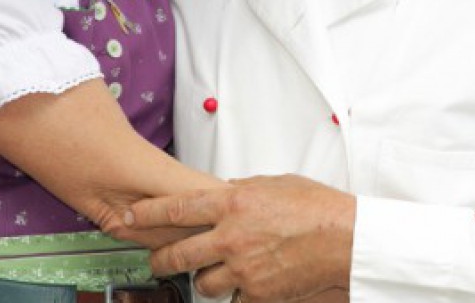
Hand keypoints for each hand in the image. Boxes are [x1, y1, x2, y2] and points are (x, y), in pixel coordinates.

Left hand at [122, 175, 354, 301]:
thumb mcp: (273, 183)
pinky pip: (235, 298)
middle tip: (154, 260)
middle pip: (178, 254)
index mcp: (232, 203)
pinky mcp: (258, 293)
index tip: (129, 216)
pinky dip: (238, 292)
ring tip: (211, 273)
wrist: (345, 238)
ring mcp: (243, 268)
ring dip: (203, 279)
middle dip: (159, 259)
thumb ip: (242, 189)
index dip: (146, 213)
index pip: (176, 208)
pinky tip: (249, 283)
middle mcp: (231, 236)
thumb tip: (225, 191)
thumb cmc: (317, 207)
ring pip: (202, 283)